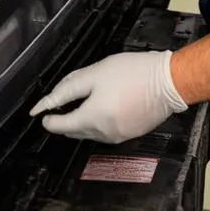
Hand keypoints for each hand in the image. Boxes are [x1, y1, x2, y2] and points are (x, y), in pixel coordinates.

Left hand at [30, 50, 187, 143]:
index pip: (60, 126)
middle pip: (74, 131)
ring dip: (82, 121)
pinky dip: (98, 122)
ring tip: (85, 100)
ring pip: (90, 133)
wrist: (169, 82)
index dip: (48, 118)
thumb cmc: (132, 73)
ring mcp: (118, 136)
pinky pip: (106, 132)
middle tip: (63, 101)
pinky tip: (105, 106)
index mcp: (92, 118)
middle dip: (65, 119)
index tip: (40, 111)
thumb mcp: (96, 73)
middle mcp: (103, 134)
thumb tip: (48, 102)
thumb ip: (69, 88)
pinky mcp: (130, 134)